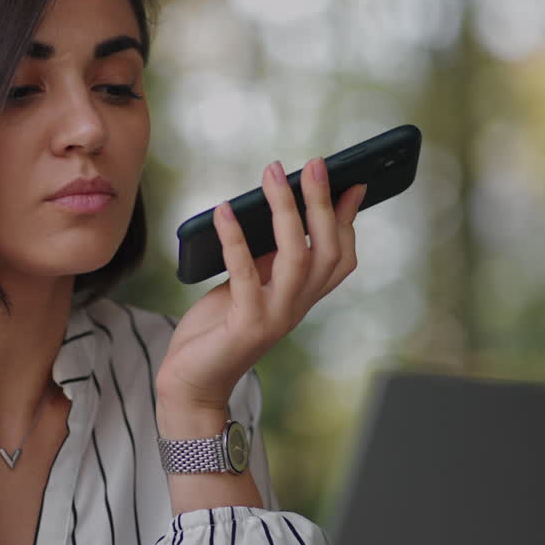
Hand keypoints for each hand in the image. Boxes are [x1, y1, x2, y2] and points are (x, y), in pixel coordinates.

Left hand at [155, 157, 365, 424]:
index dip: (347, 218)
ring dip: (286, 211)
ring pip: (297, 257)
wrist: (192, 381)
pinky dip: (235, 238)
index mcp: (303, 296)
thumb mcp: (249, 282)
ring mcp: (275, 317)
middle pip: (327, 250)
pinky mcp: (246, 325)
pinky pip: (244, 273)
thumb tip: (284, 206)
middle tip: (313, 164)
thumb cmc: (218, 327)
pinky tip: (223, 210)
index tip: (352, 179)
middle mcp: (298, 306)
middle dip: (322, 203)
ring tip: (272, 175)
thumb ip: (269, 253)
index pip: (340, 255)